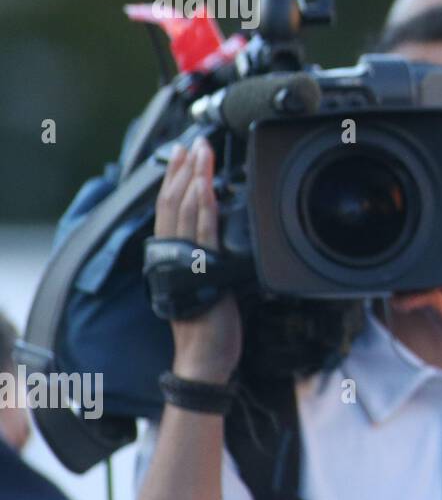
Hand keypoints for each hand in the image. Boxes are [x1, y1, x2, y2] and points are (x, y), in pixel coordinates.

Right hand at [154, 138, 241, 385]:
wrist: (204, 357)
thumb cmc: (206, 324)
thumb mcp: (204, 281)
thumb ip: (204, 256)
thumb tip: (215, 233)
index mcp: (171, 255)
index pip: (168, 208)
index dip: (175, 178)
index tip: (183, 153)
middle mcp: (172, 254)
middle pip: (172, 202)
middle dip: (184, 169)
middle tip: (194, 142)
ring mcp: (186, 261)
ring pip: (185, 211)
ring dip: (195, 179)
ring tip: (202, 153)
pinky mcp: (203, 270)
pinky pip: (202, 233)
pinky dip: (203, 208)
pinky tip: (208, 188)